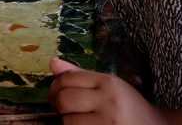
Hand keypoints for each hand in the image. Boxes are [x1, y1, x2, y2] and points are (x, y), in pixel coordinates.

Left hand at [49, 58, 164, 124]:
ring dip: (67, 121)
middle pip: (64, 99)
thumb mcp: (108, 86)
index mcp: (108, 83)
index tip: (56, 93)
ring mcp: (109, 122)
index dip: (55, 86)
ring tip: (76, 120)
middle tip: (61, 109)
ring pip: (68, 121)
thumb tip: (52, 62)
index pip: (68, 78)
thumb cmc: (128, 107)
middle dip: (58, 104)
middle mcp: (109, 101)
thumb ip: (80, 76)